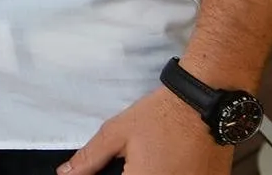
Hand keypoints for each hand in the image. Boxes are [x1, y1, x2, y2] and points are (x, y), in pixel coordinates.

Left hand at [59, 85, 233, 174]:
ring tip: (156, 154)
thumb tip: (66, 174)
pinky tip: (169, 161)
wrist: (205, 104)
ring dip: (151, 171)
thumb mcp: (117, 133)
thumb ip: (90, 158)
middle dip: (132, 172)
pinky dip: (170, 172)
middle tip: (135, 159)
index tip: (116, 168)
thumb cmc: (162, 116)